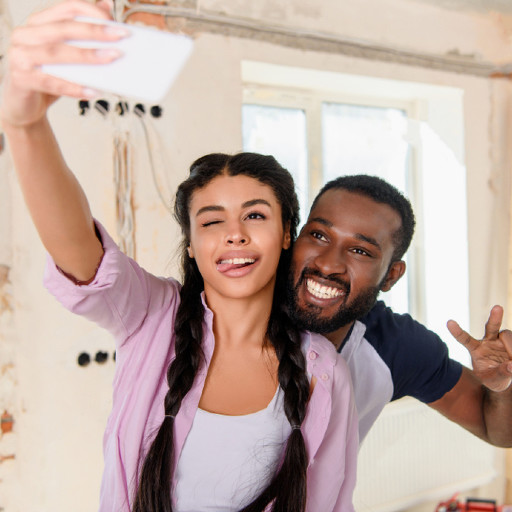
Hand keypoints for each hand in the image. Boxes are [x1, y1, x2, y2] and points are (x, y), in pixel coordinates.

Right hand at [0, 0, 124, 127]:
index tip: (115, 21)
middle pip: (63, 28)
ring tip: (111, 58)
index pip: (66, 8)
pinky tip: (92, 90)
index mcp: (39, 23)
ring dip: (86, 55)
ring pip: (56, 52)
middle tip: (120, 36)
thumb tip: (107, 7)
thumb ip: (83, 33)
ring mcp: (20, 56)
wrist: (25, 105)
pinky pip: (51, 82)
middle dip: (94, 31)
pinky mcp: (21, 79)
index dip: (91, 11)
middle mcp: (26, 34)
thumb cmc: (48, 75)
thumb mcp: (67, 53)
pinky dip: (73, 87)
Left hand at [448, 305, 511, 391]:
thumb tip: (511, 366)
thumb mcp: (494, 381)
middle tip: (498, 307)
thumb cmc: (493, 378)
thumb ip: (501, 374)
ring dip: (511, 348)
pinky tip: (511, 358)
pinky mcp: (510, 340)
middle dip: (495, 317)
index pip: (465, 339)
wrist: (503, 376)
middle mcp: (487, 341)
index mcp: (476, 349)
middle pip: (490, 327)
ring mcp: (500, 339)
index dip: (457, 331)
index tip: (449, 322)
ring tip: (511, 360)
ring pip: (507, 335)